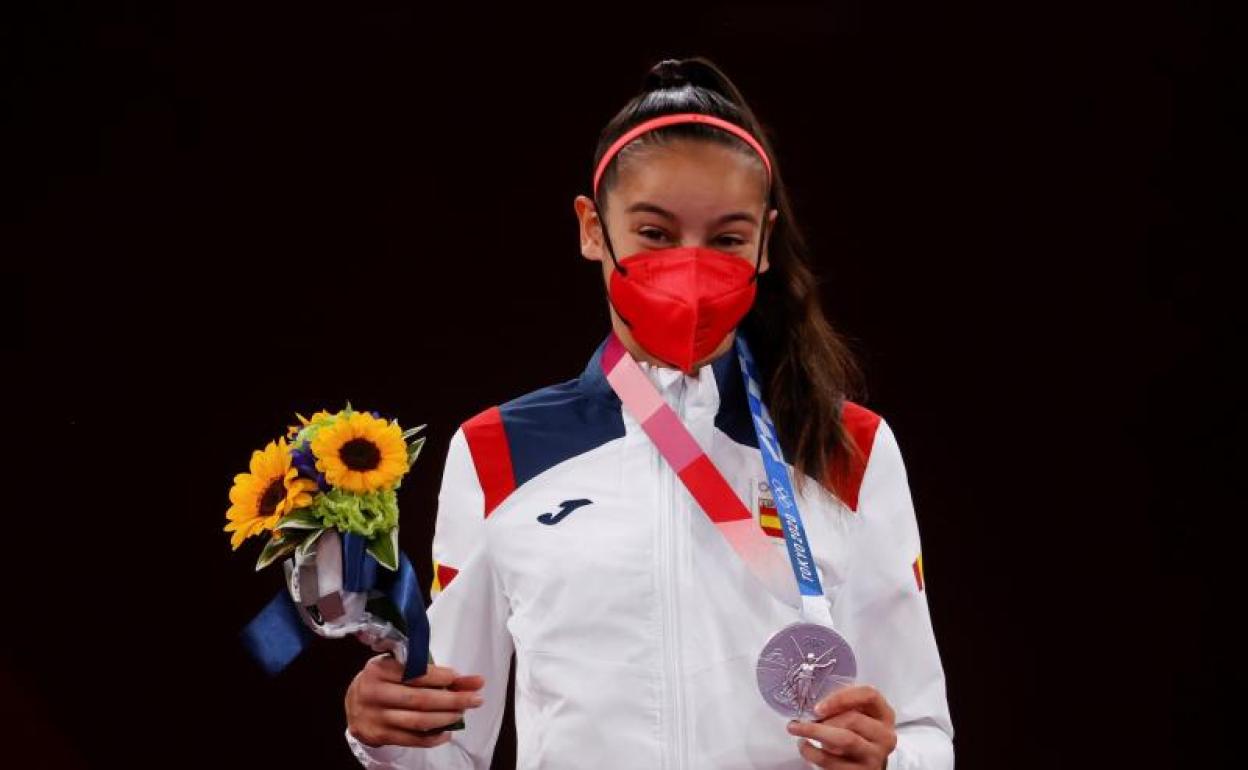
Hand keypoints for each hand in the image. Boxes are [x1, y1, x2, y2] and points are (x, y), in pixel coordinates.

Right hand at [345, 653, 485, 748]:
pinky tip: (448, 731)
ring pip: (418, 721)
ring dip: (446, 718)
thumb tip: (472, 681)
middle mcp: (374, 692)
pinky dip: (433, 737)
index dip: (442, 677)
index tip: (461, 678)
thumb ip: (432, 672)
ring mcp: (376, 716)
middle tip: (475, 698)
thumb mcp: (400, 667)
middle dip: (453, 699)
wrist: (353, 703)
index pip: (416, 673)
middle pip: (420, 699)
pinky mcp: (379, 735)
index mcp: (379, 669)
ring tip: (462, 713)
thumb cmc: (384, 680)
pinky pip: (412, 739)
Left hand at [785, 685, 897, 768]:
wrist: (864, 764)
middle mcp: (884, 735)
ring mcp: (875, 756)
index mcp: (884, 714)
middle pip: (854, 718)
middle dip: (824, 718)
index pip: (869, 695)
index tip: (818, 706)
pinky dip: (813, 753)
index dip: (842, 697)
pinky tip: (804, 746)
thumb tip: (812, 702)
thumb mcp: (858, 715)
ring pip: (845, 739)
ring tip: (797, 729)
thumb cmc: (857, 735)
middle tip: (802, 719)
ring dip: (815, 732)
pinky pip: (834, 762)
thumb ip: (844, 705)